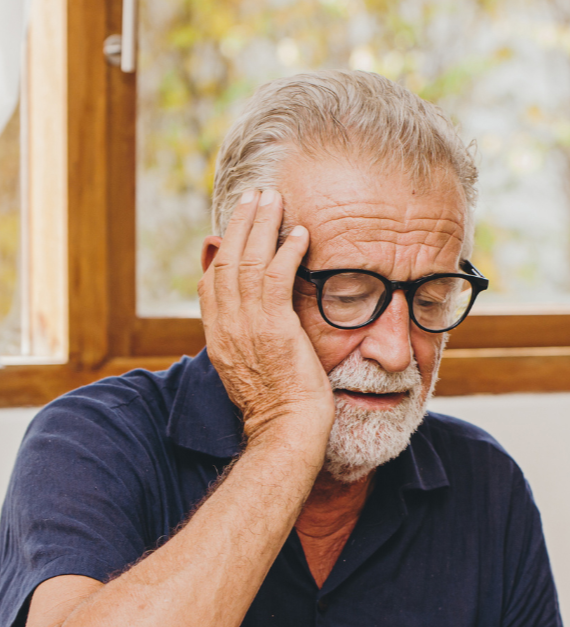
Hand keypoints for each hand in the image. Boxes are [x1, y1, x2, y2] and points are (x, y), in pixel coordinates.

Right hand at [199, 189, 334, 447]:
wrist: (286, 430)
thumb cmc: (280, 409)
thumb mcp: (254, 371)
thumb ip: (251, 341)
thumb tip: (258, 324)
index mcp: (218, 338)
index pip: (212, 283)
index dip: (223, 251)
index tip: (235, 227)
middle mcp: (226, 327)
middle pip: (226, 261)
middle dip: (241, 224)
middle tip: (255, 196)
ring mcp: (246, 325)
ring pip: (248, 261)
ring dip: (263, 225)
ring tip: (275, 199)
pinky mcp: (272, 326)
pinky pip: (277, 276)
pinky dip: (288, 251)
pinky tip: (301, 234)